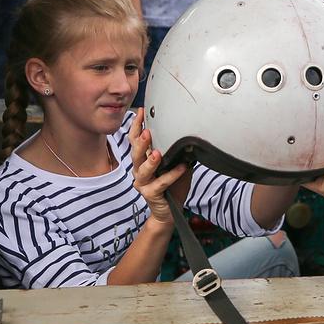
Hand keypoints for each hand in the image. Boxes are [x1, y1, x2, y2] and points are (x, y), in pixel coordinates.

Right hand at [129, 108, 187, 224]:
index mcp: (143, 160)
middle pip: (135, 153)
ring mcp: (143, 183)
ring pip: (144, 170)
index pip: (135, 140)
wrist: (170, 211)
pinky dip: (172, 174)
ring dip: (150, 160)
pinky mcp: (151, 194)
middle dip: (141, 142)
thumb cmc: (172, 185)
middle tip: (147, 131)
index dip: (137, 126)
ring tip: (157, 153)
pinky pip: (162, 183)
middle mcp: (140, 170)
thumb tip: (188, 133)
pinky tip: (182, 167)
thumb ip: (176, 150)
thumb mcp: (175, 163)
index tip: (141, 112)